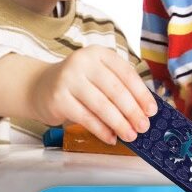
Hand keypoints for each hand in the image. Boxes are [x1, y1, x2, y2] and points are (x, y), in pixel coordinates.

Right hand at [0, 48, 156, 145]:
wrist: (39, 86)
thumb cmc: (78, 83)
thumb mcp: (98, 75)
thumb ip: (119, 86)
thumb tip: (145, 110)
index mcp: (98, 53)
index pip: (126, 73)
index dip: (141, 93)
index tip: (152, 110)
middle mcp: (83, 62)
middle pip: (115, 89)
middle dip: (132, 111)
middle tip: (144, 126)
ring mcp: (68, 79)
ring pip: (101, 105)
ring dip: (119, 123)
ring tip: (130, 135)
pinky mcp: (58, 99)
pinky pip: (86, 118)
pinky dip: (101, 130)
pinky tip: (111, 137)